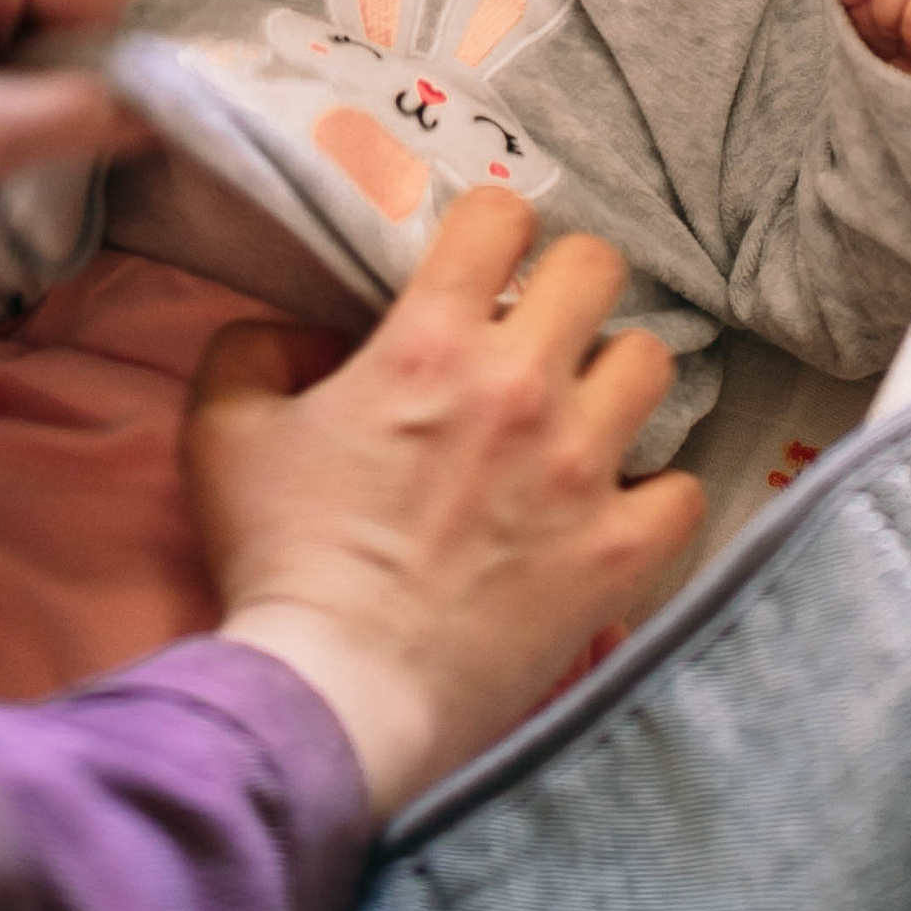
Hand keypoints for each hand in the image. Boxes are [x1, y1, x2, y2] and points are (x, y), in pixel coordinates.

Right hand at [186, 191, 701, 815]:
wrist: (336, 697)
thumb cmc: (278, 564)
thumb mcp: (226, 432)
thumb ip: (256, 349)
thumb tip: (313, 331)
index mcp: (430, 343)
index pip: (503, 213)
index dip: (492, 231)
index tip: (480, 272)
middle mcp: (521, 387)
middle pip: (598, 268)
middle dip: (566, 289)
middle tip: (539, 335)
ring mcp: (582, 470)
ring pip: (652, 363)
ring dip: (615, 381)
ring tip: (582, 416)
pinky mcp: (620, 551)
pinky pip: (684, 489)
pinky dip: (655, 495)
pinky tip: (615, 509)